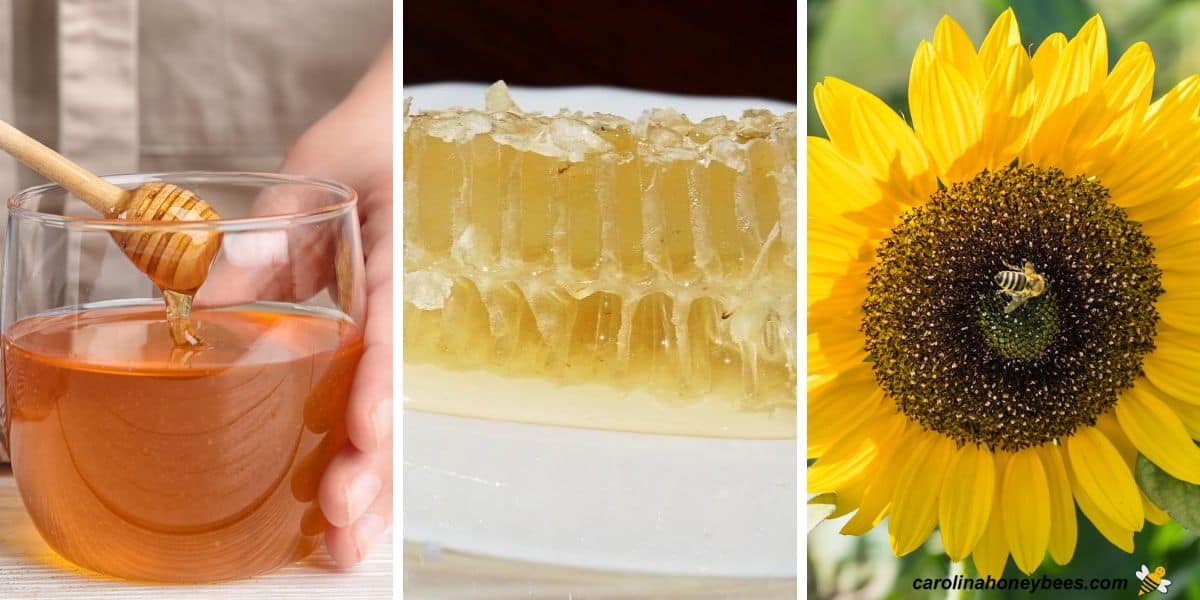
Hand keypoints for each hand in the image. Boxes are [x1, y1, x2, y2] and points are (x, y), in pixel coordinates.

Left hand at [281, 42, 392, 566]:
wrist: (400, 131)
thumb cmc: (367, 147)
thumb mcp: (315, 176)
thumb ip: (270, 234)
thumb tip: (208, 295)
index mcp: (396, 261)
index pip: (392, 333)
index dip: (378, 388)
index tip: (365, 435)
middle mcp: (401, 308)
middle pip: (394, 398)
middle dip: (372, 464)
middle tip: (343, 522)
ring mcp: (390, 328)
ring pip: (385, 413)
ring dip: (367, 478)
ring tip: (343, 542)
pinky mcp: (369, 339)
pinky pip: (366, 401)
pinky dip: (354, 454)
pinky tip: (337, 505)